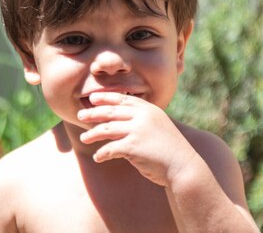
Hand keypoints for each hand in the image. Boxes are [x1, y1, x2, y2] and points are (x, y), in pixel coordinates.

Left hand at [77, 92, 197, 185]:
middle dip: (93, 113)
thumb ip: (142, 119)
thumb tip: (120, 120)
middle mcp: (142, 116)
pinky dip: (102, 153)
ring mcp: (137, 130)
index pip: (122, 99)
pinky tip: (98, 157)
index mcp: (148, 109)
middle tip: (80, 116)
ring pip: (107, 129)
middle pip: (111, 111)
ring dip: (93, 134)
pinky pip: (110, 148)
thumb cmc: (169, 148)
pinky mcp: (133, 147)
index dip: (106, 97)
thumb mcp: (158, 125)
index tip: (93, 98)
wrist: (183, 165)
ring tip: (84, 138)